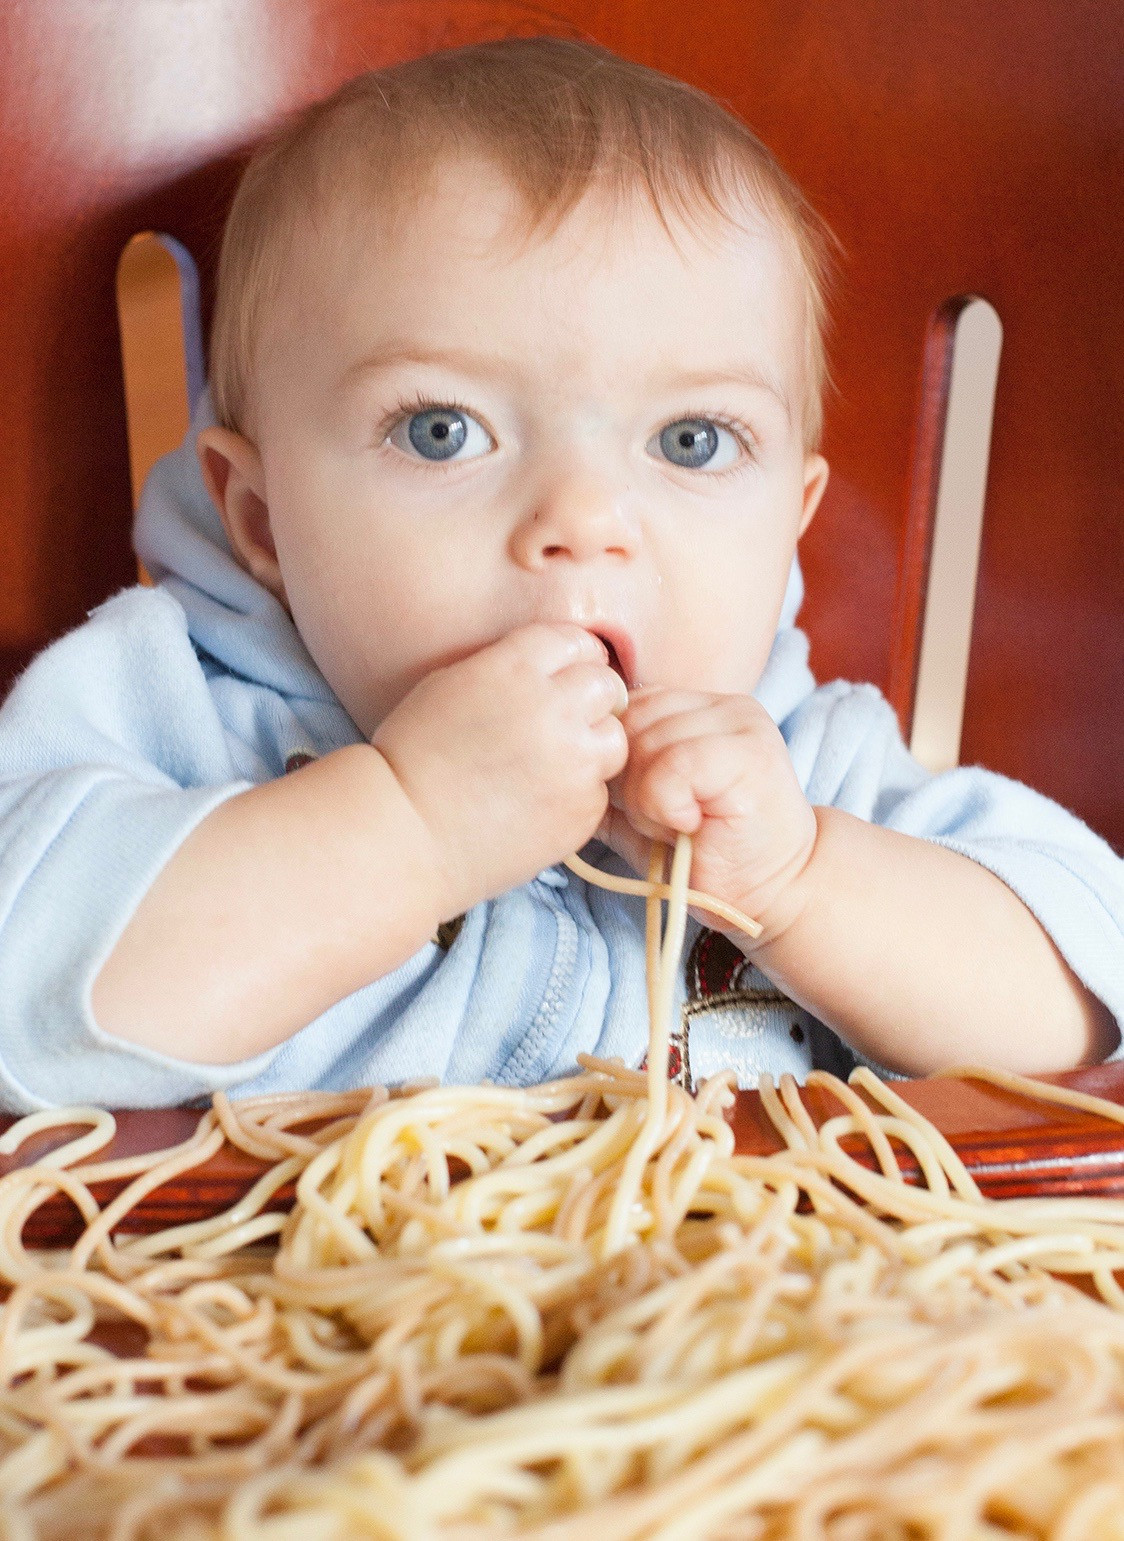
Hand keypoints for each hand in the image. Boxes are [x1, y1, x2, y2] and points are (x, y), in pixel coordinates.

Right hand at [373, 624, 627, 917]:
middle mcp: (554, 706)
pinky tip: (538, 804)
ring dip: (593, 747)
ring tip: (552, 766)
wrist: (405, 832)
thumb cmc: (412, 757)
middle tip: (563, 724)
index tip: (561, 680)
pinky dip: (577, 795)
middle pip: (606, 685)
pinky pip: (599, 791)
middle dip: (591, 700)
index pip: (577, 642)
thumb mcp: (450, 684)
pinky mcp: (582, 810)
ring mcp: (574, 761)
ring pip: (614, 739)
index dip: (570, 661)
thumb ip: (507, 668)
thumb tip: (550, 668)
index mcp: (516, 666)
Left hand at [598, 689, 817, 946]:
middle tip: (663, 821)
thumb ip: (611, 779)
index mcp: (700, 707)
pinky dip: (665, 806)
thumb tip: (555, 764)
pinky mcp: (749, 754)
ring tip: (679, 826)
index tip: (643, 804)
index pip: (629, 705)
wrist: (774, 893)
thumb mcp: (645, 810)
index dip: (619, 758)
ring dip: (648, 799)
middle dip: (629, 780)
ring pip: (648, 744)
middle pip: (632, 721)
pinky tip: (691, 826)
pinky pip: (672, 767)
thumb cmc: (707, 856)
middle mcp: (725, 704)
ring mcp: (741, 724)